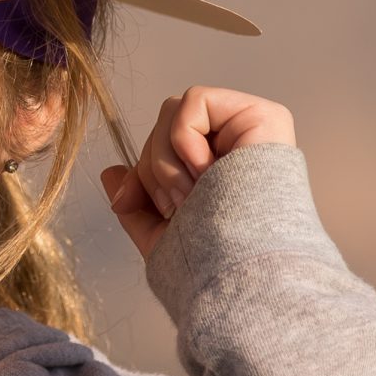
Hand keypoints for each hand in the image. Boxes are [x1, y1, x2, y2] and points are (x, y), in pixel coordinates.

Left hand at [98, 86, 296, 259]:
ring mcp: (254, 128)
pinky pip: (195, 101)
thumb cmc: (210, 263)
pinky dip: (184, 140)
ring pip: (172, 111)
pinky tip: (207, 175)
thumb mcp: (162, 233)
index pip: (163, 145)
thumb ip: (139, 202)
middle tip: (176, 206)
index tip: (128, 204)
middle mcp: (241, 145)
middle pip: (164, 125)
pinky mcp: (264, 115)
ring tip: (193, 195)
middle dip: (152, 169)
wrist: (239, 273)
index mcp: (221, 171)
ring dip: (166, 160)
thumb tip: (111, 173)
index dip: (141, 172)